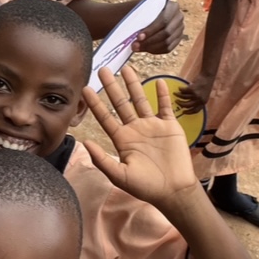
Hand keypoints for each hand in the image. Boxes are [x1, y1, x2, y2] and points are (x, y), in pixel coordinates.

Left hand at [83, 66, 198, 207]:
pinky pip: (165, 106)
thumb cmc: (145, 187)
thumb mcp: (119, 175)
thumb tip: (85, 142)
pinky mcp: (169, 126)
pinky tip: (159, 81)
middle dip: (111, 87)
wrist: (173, 190)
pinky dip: (163, 94)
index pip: (105, 117)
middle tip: (103, 69)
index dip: (95, 103)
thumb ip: (102, 159)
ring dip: (134, 84)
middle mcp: (135, 129)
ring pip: (141, 100)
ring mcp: (152, 126)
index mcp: (122, 139)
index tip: (85, 88)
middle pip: (121, 103)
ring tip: (127, 68)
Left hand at [131, 0, 184, 53]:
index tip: (138, 37)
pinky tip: (145, 49)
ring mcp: (180, 29)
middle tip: (135, 45)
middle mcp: (179, 17)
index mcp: (172, 6)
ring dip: (150, 47)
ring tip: (137, 48)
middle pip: (166, 33)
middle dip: (149, 41)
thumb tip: (136, 29)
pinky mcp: (177, 39)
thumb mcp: (142, 7)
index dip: (151, 30)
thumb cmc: (144, 9)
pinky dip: (155, 50)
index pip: (164, 20)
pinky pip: (168, 48)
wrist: (149, 13)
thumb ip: (140, 14)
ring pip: (167, 43)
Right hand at [174, 71, 213, 114]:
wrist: (208, 76)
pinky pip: (183, 91)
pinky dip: (180, 89)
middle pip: (187, 105)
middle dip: (181, 104)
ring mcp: (196, 95)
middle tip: (176, 102)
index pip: (195, 110)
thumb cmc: (205, 85)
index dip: (189, 112)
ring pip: (184, 97)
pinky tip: (179, 88)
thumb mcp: (204, 95)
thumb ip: (198, 100)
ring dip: (178, 95)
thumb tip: (187, 103)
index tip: (183, 112)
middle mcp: (199, 100)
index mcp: (203, 102)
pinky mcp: (192, 89)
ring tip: (175, 93)